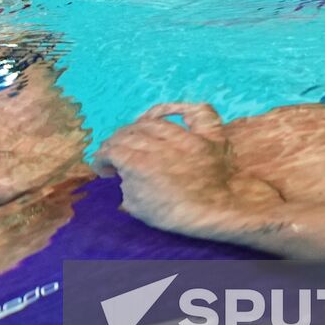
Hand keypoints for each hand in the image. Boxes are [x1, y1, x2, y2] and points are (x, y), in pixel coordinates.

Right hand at [93, 103, 280, 235]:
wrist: (223, 212)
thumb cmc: (181, 216)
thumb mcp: (141, 209)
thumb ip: (128, 188)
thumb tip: (127, 176)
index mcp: (139, 163)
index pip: (110, 151)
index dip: (101, 160)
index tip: (103, 169)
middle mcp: (159, 145)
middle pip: (128, 134)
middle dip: (115, 143)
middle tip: (114, 154)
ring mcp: (185, 137)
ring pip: (153, 123)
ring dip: (137, 128)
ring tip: (133, 136)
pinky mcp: (208, 136)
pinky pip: (194, 112)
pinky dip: (178, 109)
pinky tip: (164, 113)